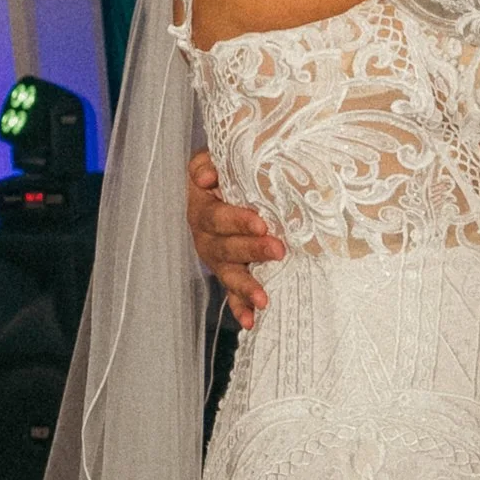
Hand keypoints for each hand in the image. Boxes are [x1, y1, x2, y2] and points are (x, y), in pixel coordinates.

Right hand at [187, 149, 282, 327]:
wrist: (225, 181)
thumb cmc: (226, 168)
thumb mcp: (216, 157)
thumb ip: (208, 162)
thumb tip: (204, 178)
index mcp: (201, 206)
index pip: (217, 216)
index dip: (237, 221)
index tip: (262, 224)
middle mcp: (205, 235)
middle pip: (224, 247)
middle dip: (252, 250)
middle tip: (278, 250)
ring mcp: (217, 257)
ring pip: (228, 273)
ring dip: (245, 287)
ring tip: (263, 299)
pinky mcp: (228, 271)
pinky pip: (231, 293)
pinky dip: (239, 307)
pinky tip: (251, 321)